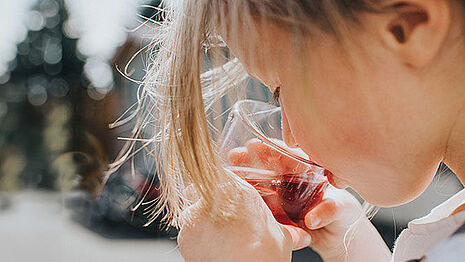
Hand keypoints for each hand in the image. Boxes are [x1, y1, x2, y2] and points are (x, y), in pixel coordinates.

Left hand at [177, 180, 312, 261]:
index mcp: (237, 187)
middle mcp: (212, 195)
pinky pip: (187, 233)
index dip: (223, 187)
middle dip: (210, 204)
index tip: (227, 199)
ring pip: (193, 212)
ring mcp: (195, 214)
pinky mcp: (184, 235)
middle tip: (223, 221)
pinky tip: (210, 249)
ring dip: (201, 222)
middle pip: (203, 191)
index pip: (222, 175)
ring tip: (217, 238)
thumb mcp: (281, 237)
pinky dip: (196, 240)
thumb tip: (299, 236)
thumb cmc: (264, 253)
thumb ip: (286, 230)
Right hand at [228, 139, 390, 260]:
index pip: (287, 155)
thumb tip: (311, 218)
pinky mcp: (275, 212)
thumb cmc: (345, 216)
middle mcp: (292, 180)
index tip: (254, 145)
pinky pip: (260, 202)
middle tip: (234, 155)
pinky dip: (247, 197)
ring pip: (260, 181)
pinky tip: (235, 191)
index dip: (270, 149)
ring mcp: (281, 195)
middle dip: (250, 158)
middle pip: (268, 164)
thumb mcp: (342, 209)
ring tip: (230, 171)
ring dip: (244, 175)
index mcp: (308, 171)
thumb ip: (329, 210)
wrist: (339, 238)